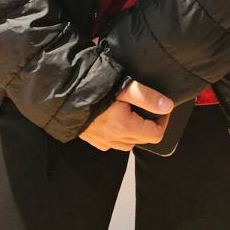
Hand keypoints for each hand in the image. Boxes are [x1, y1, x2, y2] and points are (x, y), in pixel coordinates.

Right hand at [79, 34, 172, 151]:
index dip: (163, 121)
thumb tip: (167, 106)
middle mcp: (114, 139)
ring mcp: (101, 140)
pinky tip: (114, 119)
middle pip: (143, 139)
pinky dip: (118, 134)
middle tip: (146, 105)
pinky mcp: (91, 138)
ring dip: (134, 131)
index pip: (155, 134)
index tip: (160, 106)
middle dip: (149, 124)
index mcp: (125, 127)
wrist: (62, 89)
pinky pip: (111, 142)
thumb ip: (148, 97)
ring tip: (131, 111)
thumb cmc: (93, 85)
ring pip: (127, 143)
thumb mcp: (124, 86)